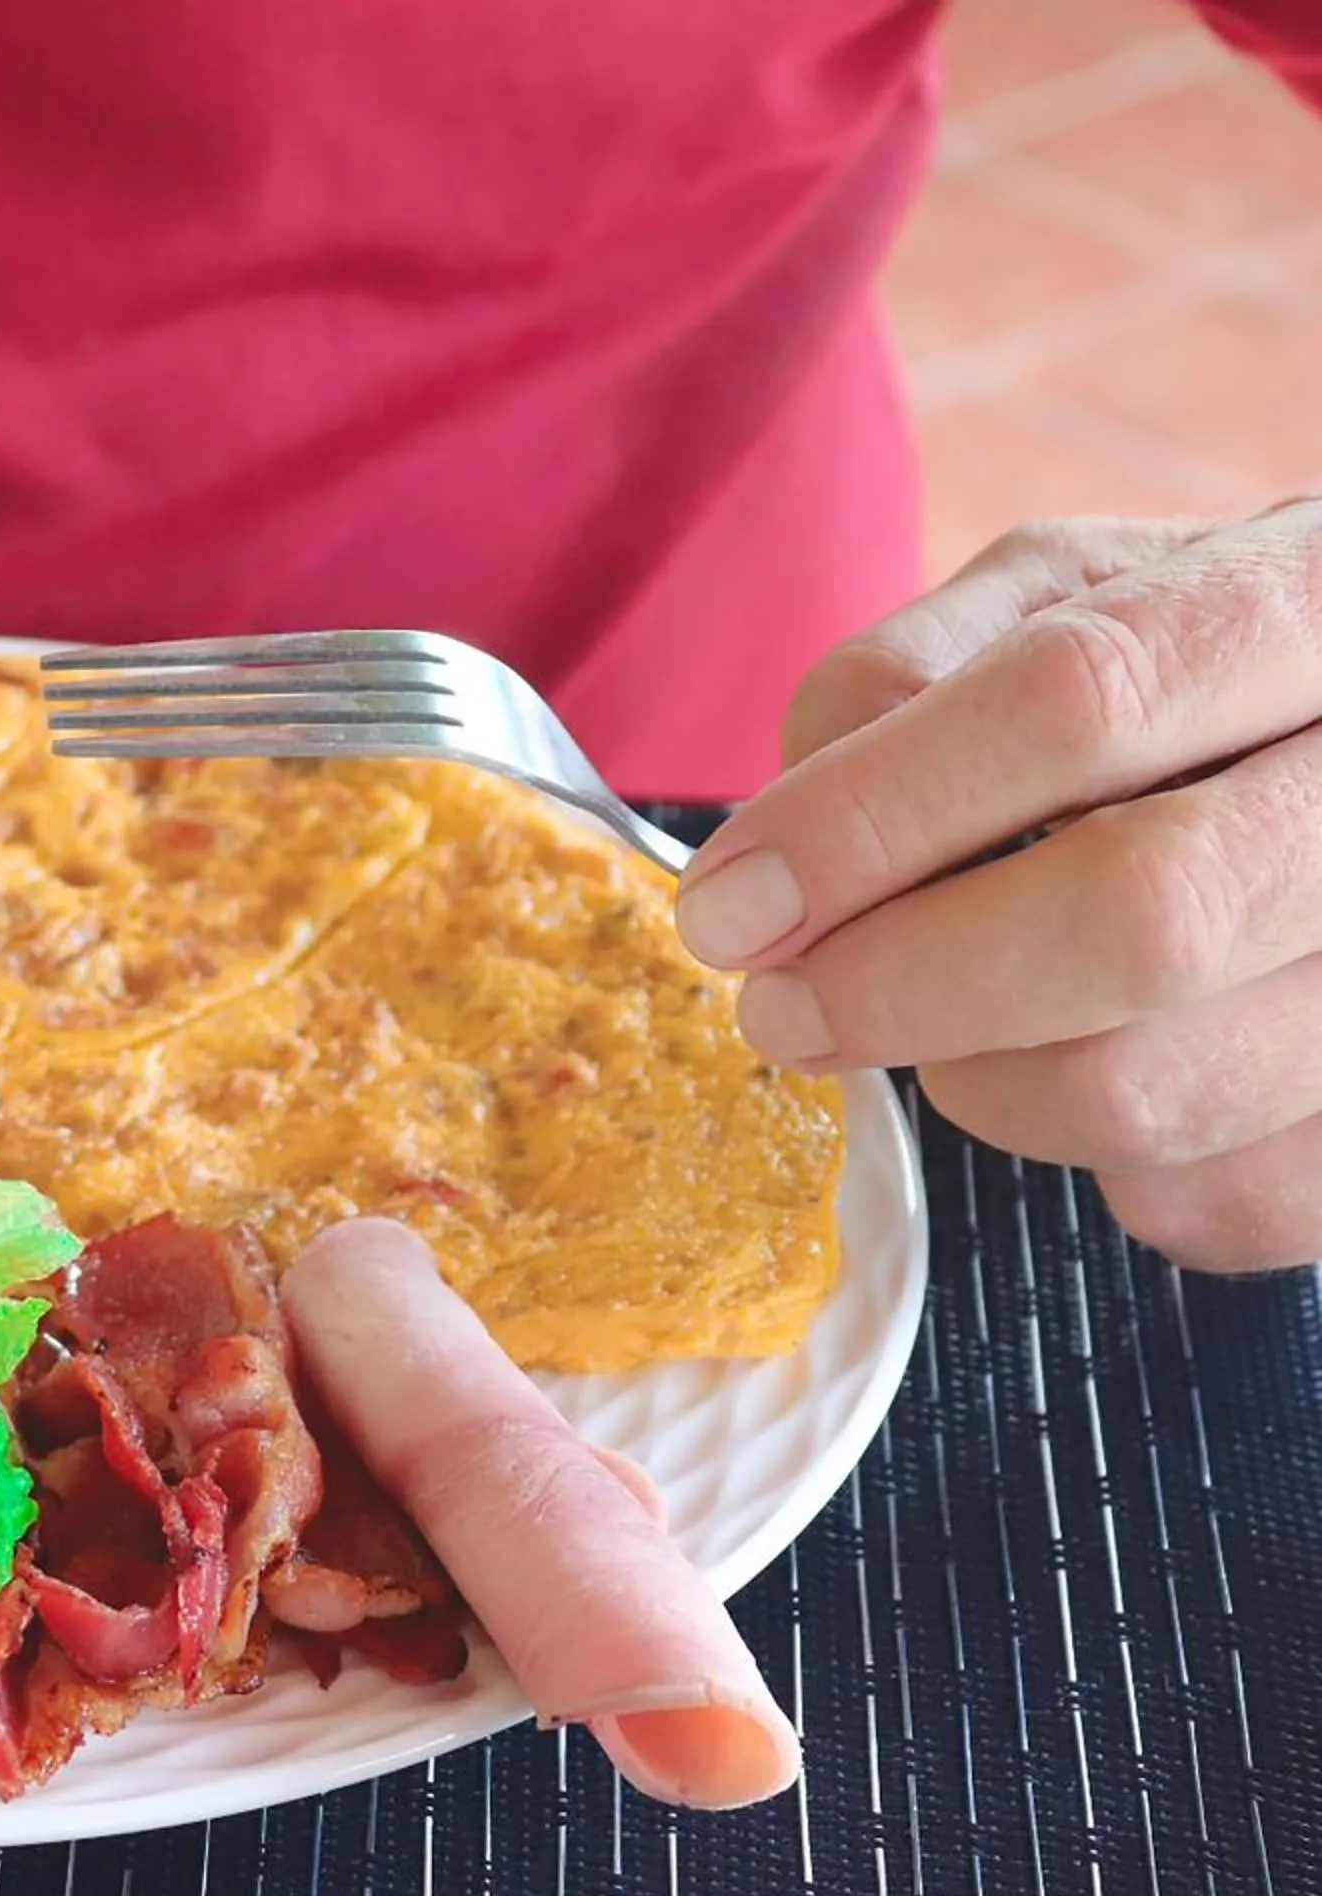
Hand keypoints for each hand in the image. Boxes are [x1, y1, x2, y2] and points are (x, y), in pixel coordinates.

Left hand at [675, 502, 1321, 1272]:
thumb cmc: (1201, 668)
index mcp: (1310, 602)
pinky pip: (1207, 1200)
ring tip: (950, 1023)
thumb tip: (781, 833)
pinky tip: (1094, 1065)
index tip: (729, 905)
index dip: (871, 817)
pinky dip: (1100, 1165)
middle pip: (1139, 917)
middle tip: (781, 1008)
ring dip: (982, 1082)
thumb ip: (907, 677)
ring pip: (1154, 1086)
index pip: (1082, 701)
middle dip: (902, 982)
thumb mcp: (1063, 598)